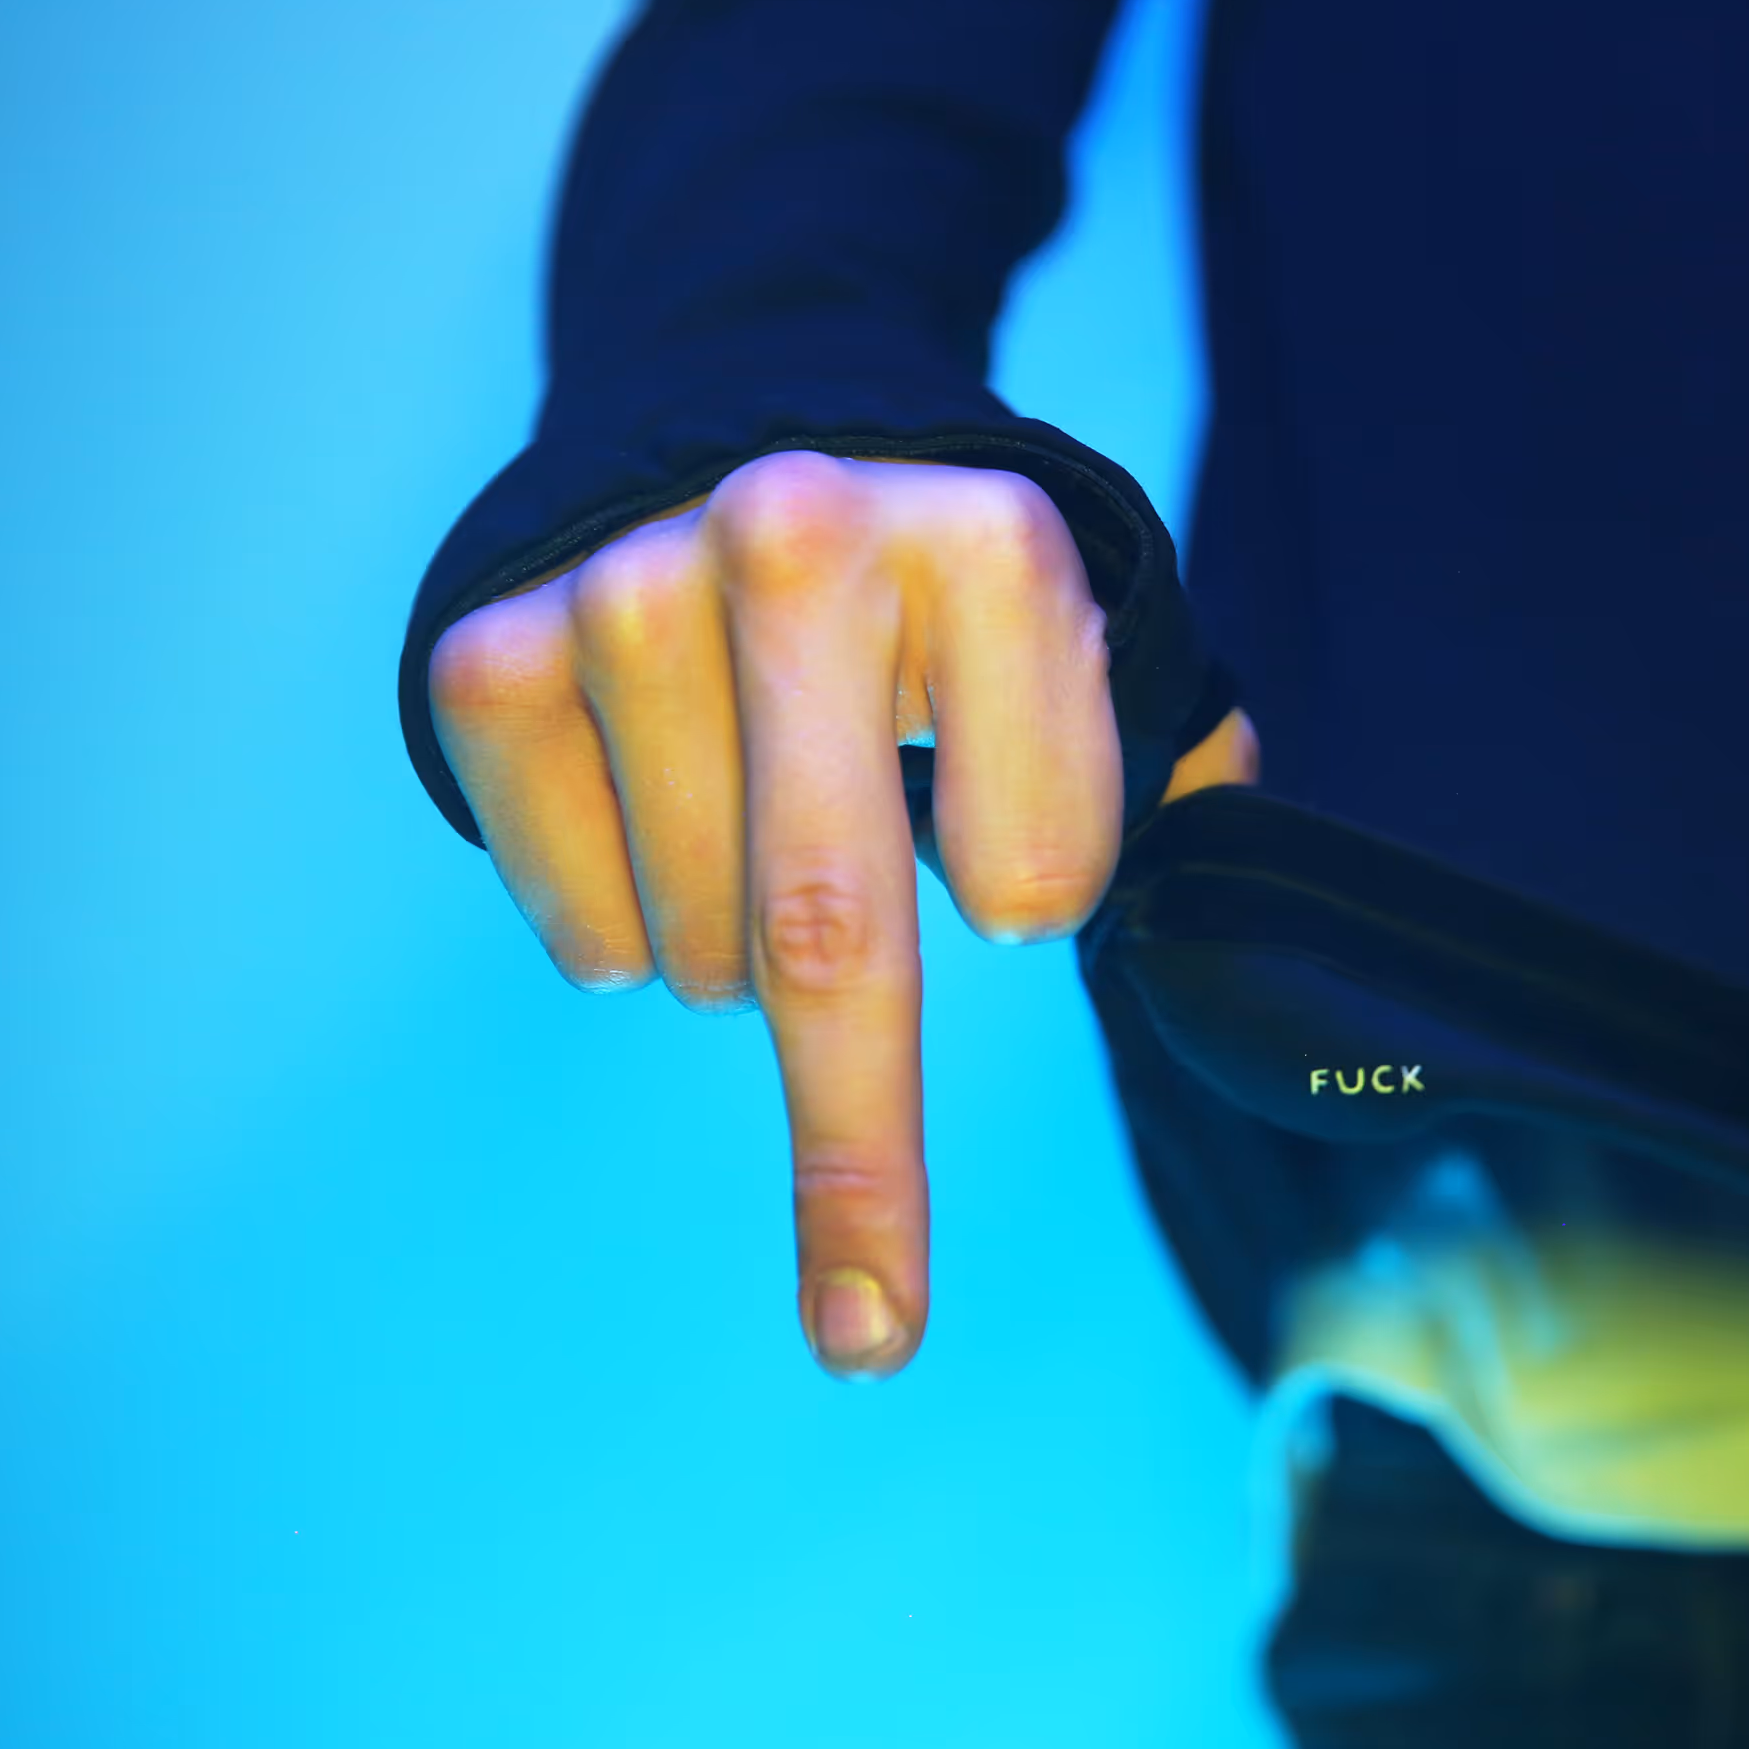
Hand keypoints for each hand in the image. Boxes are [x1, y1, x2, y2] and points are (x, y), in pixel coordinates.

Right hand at [427, 450, 1257, 1379]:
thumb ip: (1183, 787)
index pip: (1032, 869)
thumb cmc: (940, 596)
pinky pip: (575, 920)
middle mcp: (798, 544)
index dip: (1035, 904)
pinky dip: (622, 936)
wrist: (728, 420)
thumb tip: (1256, 982)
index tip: (1014, 897)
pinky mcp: (492, 655)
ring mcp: (629, 597)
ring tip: (764, 836)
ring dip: (741, 966)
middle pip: (829, 938)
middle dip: (857, 1164)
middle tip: (868, 1327)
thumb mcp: (1090, 642)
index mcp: (989, 546)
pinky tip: (654, 823)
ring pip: (698, 951)